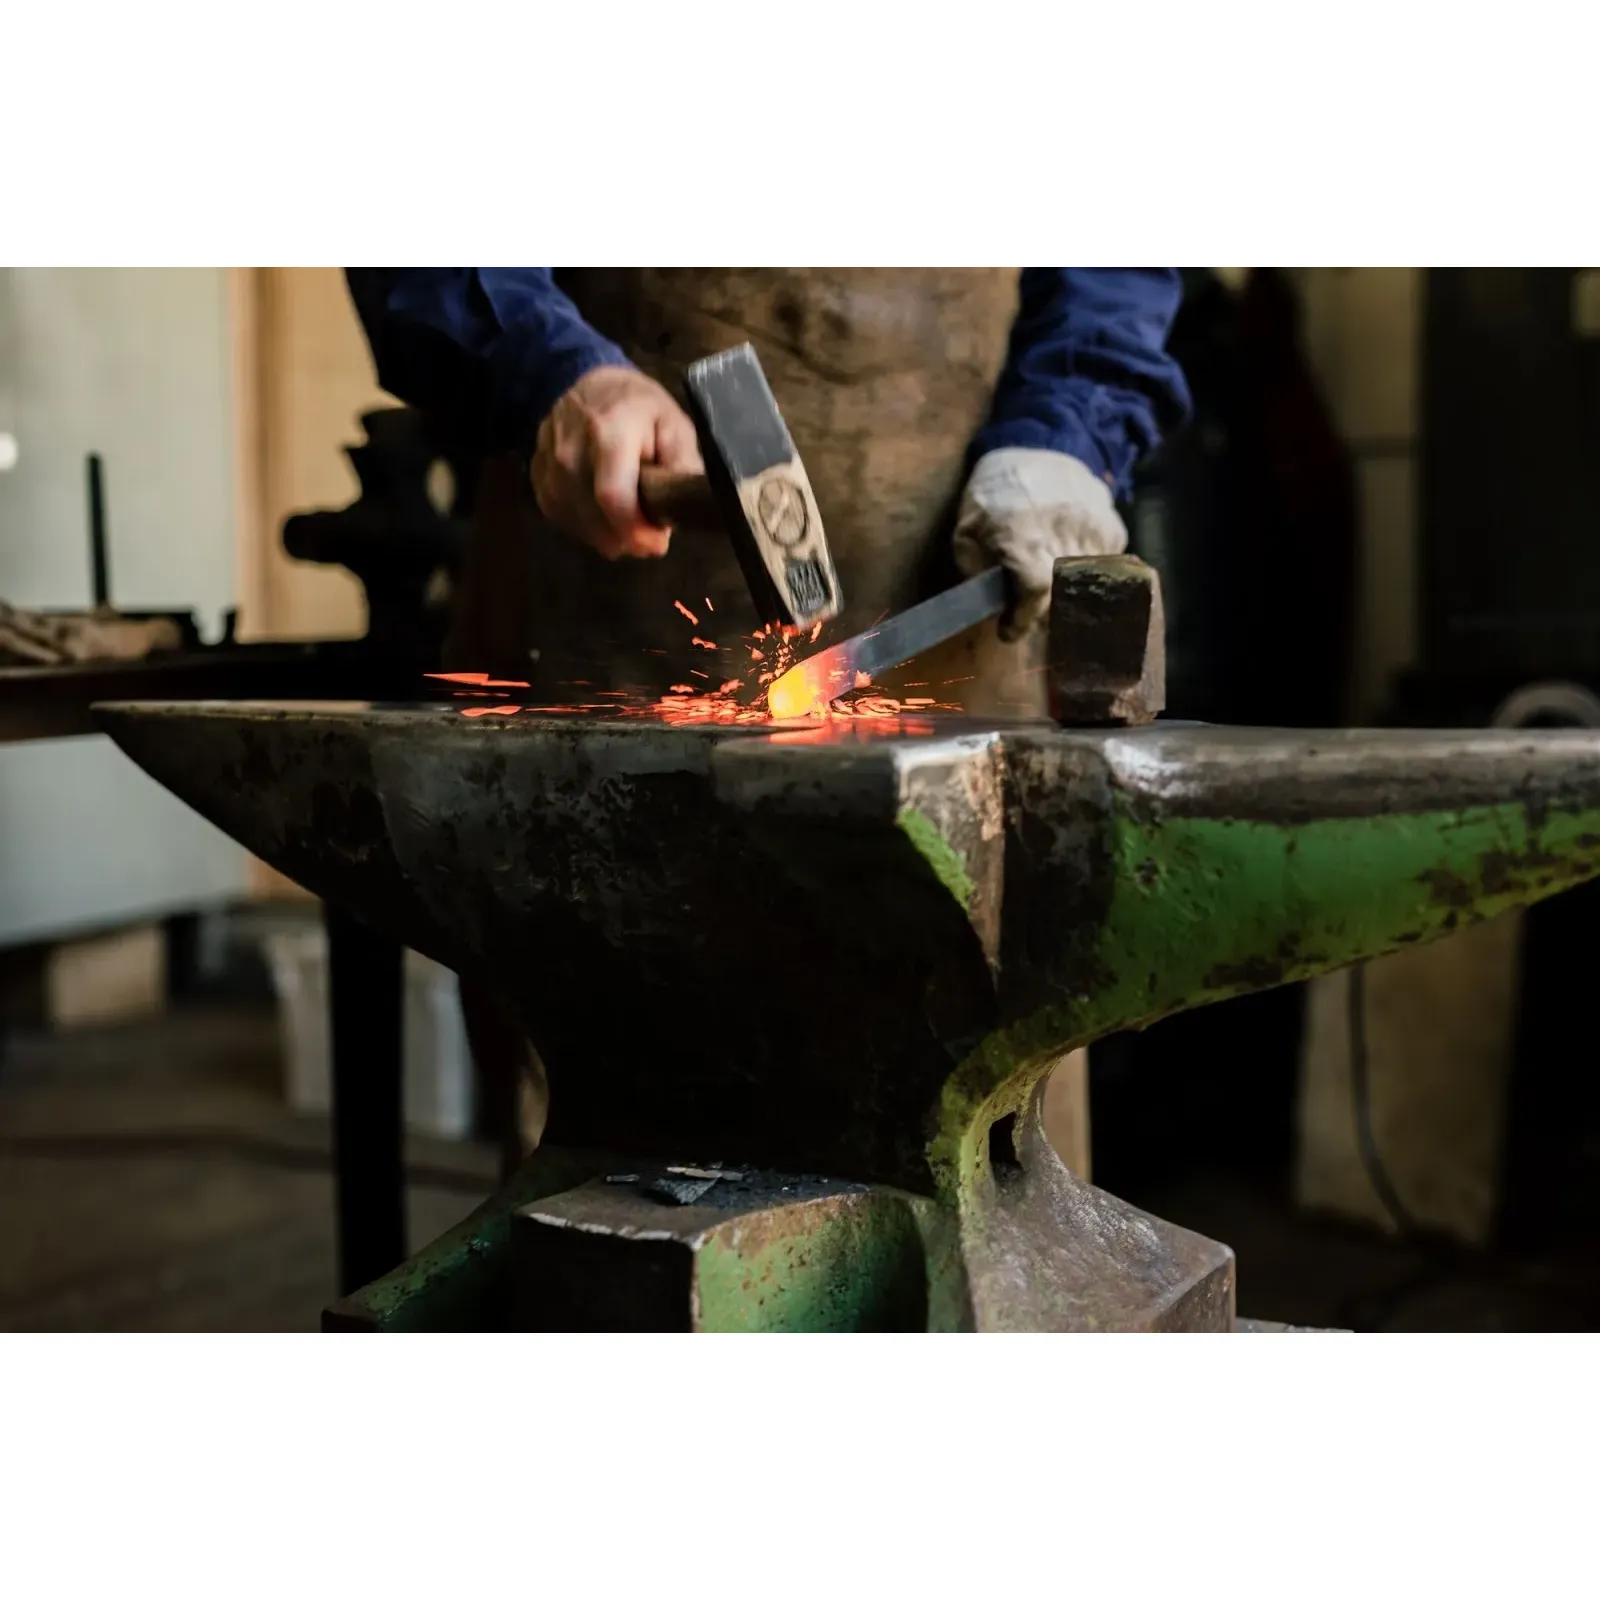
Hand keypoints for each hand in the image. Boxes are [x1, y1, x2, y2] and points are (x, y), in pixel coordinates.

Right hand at [531, 365, 702, 560]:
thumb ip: (683, 467)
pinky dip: (588, 527)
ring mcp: (548, 467)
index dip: (636, 532)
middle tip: (649, 531)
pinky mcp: (538, 481)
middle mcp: (570, 451)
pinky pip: (564, 521)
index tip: (657, 543)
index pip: (613, 497)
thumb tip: (683, 508)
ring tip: (629, 518)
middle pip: (596, 520)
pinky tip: (604, 514)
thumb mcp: (674, 426)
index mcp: (609, 432)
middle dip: (628, 537)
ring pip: (580, 527)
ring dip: (608, 535)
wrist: (586, 384)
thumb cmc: (638, 408)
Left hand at [952, 448, 1129, 641]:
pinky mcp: (1113, 528)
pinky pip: (1104, 570)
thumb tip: (998, 606)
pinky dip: (1087, 577)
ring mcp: (1094, 530)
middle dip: (1042, 615)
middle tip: (1028, 613)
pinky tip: (1069, 566)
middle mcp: (1064, 532)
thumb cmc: (992, 495)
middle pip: (1062, 598)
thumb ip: (978, 571)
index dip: (1023, 619)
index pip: (1036, 591)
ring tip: (1049, 594)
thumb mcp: (967, 531)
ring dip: (1067, 598)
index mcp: (1023, 534)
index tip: (1008, 631)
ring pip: (1088, 588)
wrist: (1035, 447)